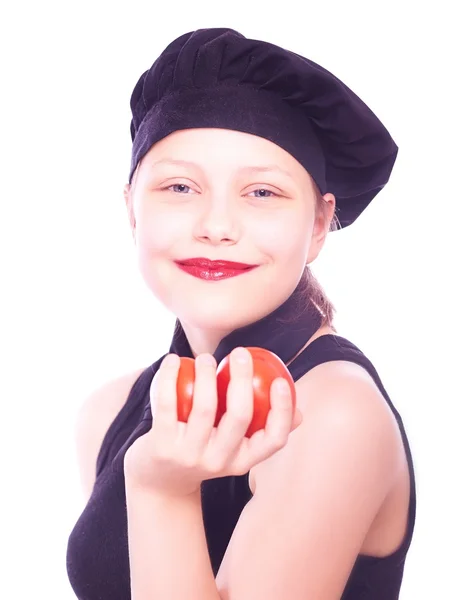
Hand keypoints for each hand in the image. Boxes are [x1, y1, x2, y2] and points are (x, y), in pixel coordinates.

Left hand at [123, 347, 301, 496]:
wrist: (159, 482)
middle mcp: (219, 461)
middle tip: (240, 353)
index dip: (282, 410)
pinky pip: (167, 404)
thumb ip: (262, 430)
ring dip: (207, 374)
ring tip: (206, 357)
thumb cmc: (204, 453)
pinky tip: (173, 360)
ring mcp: (189, 455)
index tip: (281, 381)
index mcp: (243, 461)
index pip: (273, 440)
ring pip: (205, 407)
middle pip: (240, 416)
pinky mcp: (162, 446)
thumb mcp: (234, 450)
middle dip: (243, 378)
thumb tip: (299, 412)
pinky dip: (169, 376)